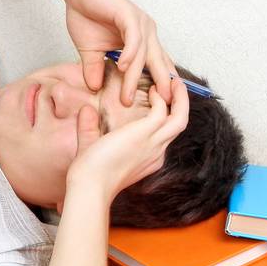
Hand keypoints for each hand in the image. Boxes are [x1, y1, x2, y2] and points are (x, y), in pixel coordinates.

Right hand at [63, 0, 179, 105]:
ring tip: (126, 97)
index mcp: (142, 40)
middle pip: (158, 63)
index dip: (160, 84)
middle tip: (161, 108)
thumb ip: (95, 69)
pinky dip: (130, 54)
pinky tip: (122, 67)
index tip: (160, 107)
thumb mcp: (91, 52)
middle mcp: (146, 32)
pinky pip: (134, 39)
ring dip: (134, 78)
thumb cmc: (85, 15)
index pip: (157, 65)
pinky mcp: (129, 15)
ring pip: (143, 56)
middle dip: (161, 86)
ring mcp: (140, 23)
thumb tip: (94, 88)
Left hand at [66, 80, 189, 200]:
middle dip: (180, 102)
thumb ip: (89, 128)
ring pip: (180, 117)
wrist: (89, 186)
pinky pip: (163, 111)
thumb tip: (86, 110)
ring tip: (173, 79)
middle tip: (174, 83)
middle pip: (179, 124)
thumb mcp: (90, 146)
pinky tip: (151, 89)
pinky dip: (160, 98)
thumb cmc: (88, 175)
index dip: (165, 115)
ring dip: (180, 97)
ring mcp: (153, 144)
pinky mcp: (145, 134)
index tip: (157, 99)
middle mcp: (156, 152)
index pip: (164, 135)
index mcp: (147, 158)